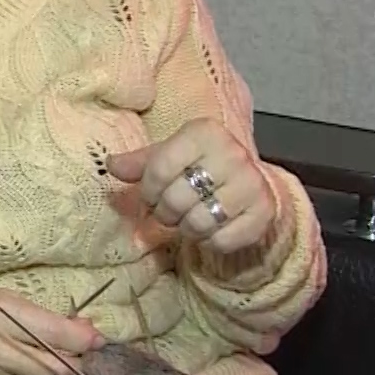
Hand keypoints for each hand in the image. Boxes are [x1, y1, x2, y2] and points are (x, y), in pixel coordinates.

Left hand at [108, 117, 276, 254]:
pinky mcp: (263, 213)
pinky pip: (221, 240)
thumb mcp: (169, 156)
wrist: (251, 183)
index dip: (148, 189)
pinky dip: (209, 242)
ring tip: (188, 221)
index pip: (159, 167)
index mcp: (205, 133)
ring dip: (186, 229)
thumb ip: (139, 162)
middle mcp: (233, 153)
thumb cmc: (201, 167)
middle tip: (168, 213)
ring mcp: (252, 183)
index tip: (150, 196)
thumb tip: (111, 164)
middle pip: (177, 198)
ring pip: (198, 223)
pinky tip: (210, 229)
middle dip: (165, 213)